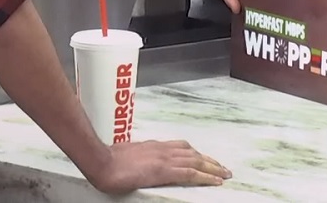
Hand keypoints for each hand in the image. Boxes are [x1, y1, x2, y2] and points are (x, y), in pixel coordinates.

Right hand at [85, 139, 231, 193]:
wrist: (102, 163)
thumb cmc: (109, 160)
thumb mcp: (128, 154)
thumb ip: (140, 157)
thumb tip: (143, 162)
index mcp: (155, 146)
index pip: (181, 147)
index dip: (196, 153)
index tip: (205, 158)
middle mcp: (163, 149)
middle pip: (193, 153)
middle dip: (209, 160)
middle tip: (222, 168)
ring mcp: (164, 159)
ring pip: (196, 161)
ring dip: (212, 167)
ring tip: (224, 174)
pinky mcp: (163, 170)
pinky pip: (190, 173)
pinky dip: (205, 176)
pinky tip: (215, 181)